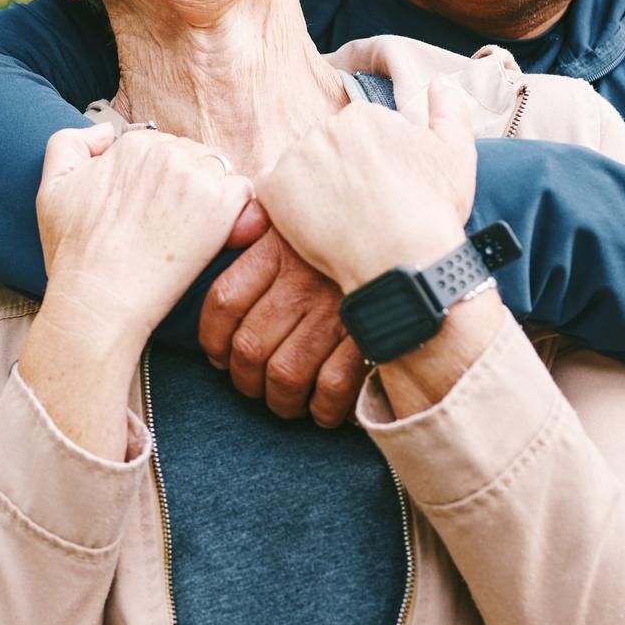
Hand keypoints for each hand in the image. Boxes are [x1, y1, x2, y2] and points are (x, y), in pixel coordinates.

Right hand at [36, 123, 252, 348]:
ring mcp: (196, 177)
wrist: (99, 298)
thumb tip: (106, 131)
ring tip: (191, 231)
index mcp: (132, 144)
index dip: (158, 179)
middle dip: (186, 184)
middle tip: (170, 224)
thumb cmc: (75, 253)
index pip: (161, 146)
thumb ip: (70, 143)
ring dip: (212, 196)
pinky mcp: (221, 206)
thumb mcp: (51, 188)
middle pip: (193, 155)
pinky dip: (238, 212)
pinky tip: (218, 236)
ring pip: (219, 171)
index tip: (150, 210)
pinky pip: (245, 193)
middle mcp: (166, 152)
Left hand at [199, 229, 367, 424]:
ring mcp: (337, 311)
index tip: (218, 355)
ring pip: (285, 374)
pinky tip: (322, 409)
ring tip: (285, 402)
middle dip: (245, 379)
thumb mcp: (299, 215)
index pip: (225, 301)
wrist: (411, 235)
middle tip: (253, 386)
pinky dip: (323, 407)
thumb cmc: (348, 229)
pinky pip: (333, 387)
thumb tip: (236, 238)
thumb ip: (259, 225)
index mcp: (279, 248)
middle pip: (249, 347)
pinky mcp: (370, 337)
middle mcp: (304, 281)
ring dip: (280, 400)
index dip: (213, 338)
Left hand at [255, 79, 477, 291]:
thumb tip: (439, 83)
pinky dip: (283, 208)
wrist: (404, 257)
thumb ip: (448, 111)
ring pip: (297, 170)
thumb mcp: (455, 153)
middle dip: (337, 175)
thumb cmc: (433, 209)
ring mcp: (296, 156)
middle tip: (359, 210)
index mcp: (363, 115)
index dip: (367, 167)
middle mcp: (325, 127)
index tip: (379, 191)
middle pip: (323, 150)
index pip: (354, 136)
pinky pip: (268, 191)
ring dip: (311, 190)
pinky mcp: (273, 188)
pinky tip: (312, 226)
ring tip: (339, 221)